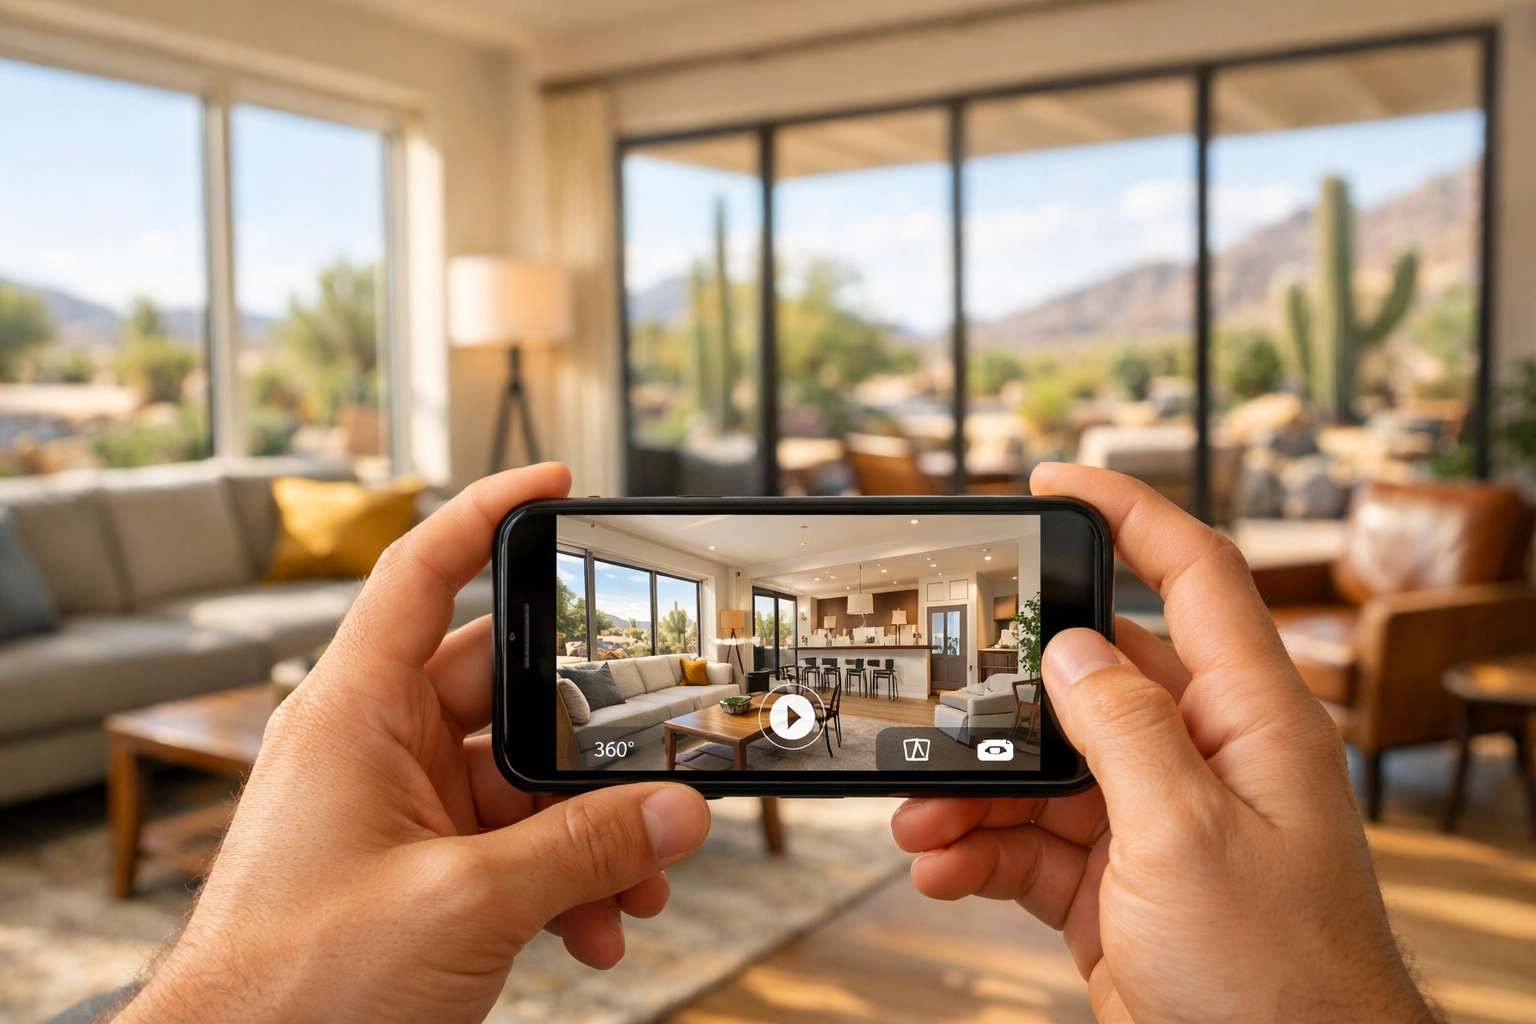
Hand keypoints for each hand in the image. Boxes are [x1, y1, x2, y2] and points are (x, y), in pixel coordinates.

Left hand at [117, 464, 710, 1023]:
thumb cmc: (291, 986)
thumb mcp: (464, 904)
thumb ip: (583, 851)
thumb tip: (678, 812)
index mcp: (355, 712)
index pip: (423, 571)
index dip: (489, 513)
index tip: (557, 483)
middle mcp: (377, 746)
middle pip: (508, 692)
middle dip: (591, 740)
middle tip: (659, 764)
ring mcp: (399, 811)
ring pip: (521, 784)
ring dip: (588, 830)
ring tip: (640, 881)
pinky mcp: (420, 870)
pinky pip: (512, 846)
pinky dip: (564, 879)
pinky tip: (598, 927)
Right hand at [891, 464, 1432, 1022]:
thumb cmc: (1278, 984)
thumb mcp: (1188, 839)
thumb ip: (1126, 731)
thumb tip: (1076, 650)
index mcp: (1250, 722)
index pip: (1198, 576)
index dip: (1132, 513)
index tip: (1056, 481)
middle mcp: (1203, 761)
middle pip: (1090, 679)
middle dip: (1005, 690)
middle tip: (938, 690)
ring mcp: (1154, 825)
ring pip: (1045, 767)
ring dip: (974, 787)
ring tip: (922, 816)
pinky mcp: (1112, 885)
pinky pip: (1029, 842)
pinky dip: (978, 850)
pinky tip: (943, 866)